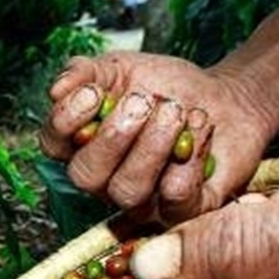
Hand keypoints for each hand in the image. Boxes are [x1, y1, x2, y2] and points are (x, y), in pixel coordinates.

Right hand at [38, 52, 275, 224]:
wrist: (225, 97)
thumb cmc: (167, 87)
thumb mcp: (122, 68)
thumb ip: (86, 73)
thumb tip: (57, 91)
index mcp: (81, 145)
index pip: (53, 145)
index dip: (67, 121)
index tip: (94, 92)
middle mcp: (105, 180)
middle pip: (86, 177)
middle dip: (114, 135)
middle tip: (144, 101)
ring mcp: (142, 201)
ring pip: (128, 192)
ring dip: (153, 146)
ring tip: (176, 112)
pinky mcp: (182, 210)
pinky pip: (175, 198)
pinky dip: (189, 160)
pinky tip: (200, 128)